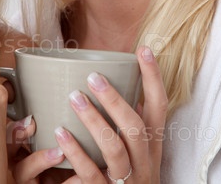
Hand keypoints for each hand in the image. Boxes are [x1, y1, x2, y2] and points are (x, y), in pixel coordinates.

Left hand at [11, 46, 166, 183]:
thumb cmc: (128, 179)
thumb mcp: (138, 154)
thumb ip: (130, 127)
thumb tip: (122, 88)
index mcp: (153, 147)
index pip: (160, 107)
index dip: (154, 78)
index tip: (143, 49)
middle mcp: (145, 163)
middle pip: (136, 127)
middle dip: (115, 100)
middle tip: (93, 77)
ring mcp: (127, 181)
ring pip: (114, 148)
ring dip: (94, 120)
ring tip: (73, 97)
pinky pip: (90, 173)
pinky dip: (75, 152)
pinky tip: (60, 133)